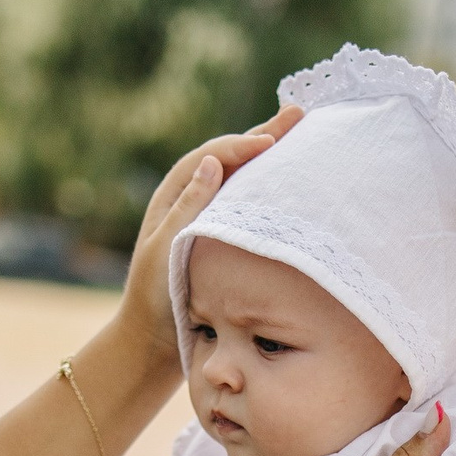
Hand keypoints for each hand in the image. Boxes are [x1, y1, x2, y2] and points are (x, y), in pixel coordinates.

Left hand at [118, 106, 302, 374]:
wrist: (153, 340)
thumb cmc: (153, 298)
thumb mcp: (164, 250)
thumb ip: (187, 207)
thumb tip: (214, 162)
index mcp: (173, 196)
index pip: (211, 156)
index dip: (241, 146)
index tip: (272, 141)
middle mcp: (191, 199)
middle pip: (231, 157)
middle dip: (264, 135)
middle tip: (299, 114)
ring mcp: (208, 218)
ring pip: (244, 178)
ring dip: (271, 157)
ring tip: (302, 135)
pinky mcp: (222, 238)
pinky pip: (250, 203)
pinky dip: (270, 188)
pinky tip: (293, 183)